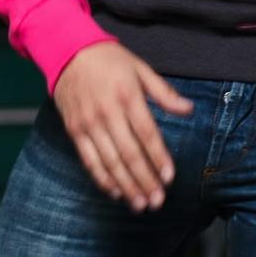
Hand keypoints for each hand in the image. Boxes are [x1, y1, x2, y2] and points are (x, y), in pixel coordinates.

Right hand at [53, 42, 191, 210]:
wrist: (66, 51)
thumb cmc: (109, 60)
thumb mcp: (141, 69)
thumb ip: (164, 93)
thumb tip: (189, 110)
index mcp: (128, 96)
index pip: (147, 133)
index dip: (159, 157)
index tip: (170, 177)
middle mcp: (107, 112)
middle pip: (129, 153)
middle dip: (145, 180)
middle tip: (157, 201)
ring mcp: (88, 123)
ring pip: (109, 162)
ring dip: (126, 186)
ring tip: (140, 204)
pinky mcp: (74, 130)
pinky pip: (89, 160)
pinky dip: (102, 179)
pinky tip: (116, 192)